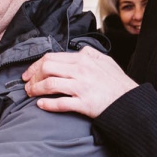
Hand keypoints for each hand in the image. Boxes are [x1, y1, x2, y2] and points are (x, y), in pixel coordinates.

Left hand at [22, 48, 137, 117]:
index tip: (28, 73)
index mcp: (84, 59)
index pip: (52, 57)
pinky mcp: (83, 103)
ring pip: (50, 85)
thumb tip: (78, 51)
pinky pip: (60, 103)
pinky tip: (41, 105)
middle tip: (26, 84)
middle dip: (32, 76)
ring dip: (36, 89)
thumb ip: (90, 53)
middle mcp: (81, 71)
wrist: (129, 101)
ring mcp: (82, 87)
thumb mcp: (105, 61)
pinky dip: (47, 104)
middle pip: (47, 68)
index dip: (35, 65)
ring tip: (30, 94)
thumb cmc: (117, 83)